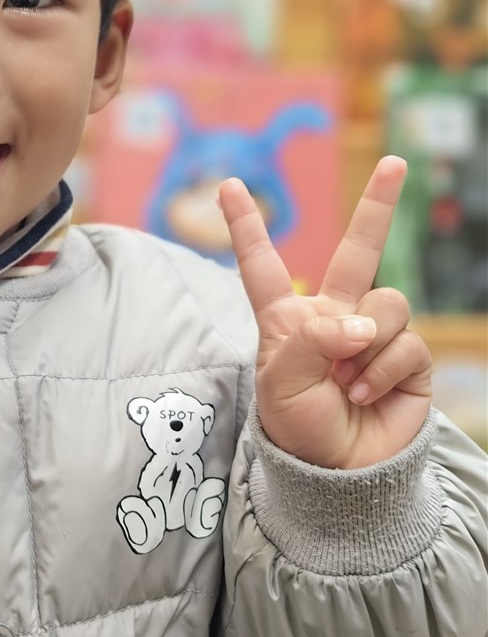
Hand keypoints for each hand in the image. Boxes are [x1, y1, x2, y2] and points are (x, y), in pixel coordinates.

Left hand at [218, 156, 432, 469]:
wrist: (336, 473)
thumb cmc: (296, 426)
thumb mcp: (280, 383)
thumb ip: (311, 340)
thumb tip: (360, 322)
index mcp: (288, 319)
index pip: (263, 265)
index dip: (246, 226)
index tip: (229, 185)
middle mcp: (334, 317)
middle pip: (359, 251)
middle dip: (379, 206)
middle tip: (396, 163)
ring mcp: (373, 335)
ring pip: (385, 304)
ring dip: (364, 345)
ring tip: (345, 381)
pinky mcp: (407, 359)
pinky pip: (405, 342)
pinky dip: (382, 370)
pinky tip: (365, 393)